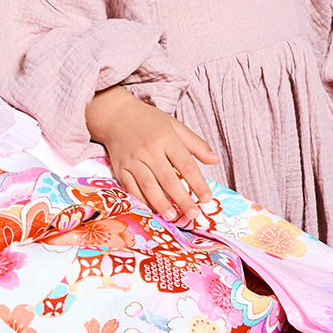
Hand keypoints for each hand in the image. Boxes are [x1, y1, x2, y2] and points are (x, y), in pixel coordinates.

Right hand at [86, 85, 218, 222]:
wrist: (116, 115)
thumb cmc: (149, 121)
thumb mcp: (175, 126)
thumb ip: (196, 144)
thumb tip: (215, 160)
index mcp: (166, 138)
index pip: (186, 164)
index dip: (198, 183)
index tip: (207, 199)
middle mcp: (149, 150)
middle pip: (168, 178)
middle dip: (182, 199)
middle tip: (193, 214)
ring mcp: (133, 160)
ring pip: (148, 185)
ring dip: (160, 203)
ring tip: (172, 216)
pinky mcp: (120, 167)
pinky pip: (130, 187)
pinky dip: (141, 200)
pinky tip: (151, 210)